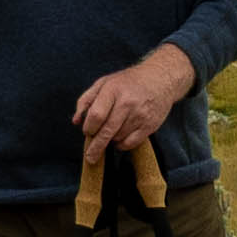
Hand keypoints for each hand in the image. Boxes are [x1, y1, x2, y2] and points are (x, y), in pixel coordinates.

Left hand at [71, 43, 196, 154]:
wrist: (160, 79)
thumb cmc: (128, 81)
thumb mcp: (104, 83)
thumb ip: (86, 100)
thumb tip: (76, 121)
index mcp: (113, 90)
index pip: (96, 115)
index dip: (89, 128)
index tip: (87, 131)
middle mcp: (127, 103)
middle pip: (107, 131)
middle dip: (95, 147)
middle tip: (89, 157)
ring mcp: (140, 115)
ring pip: (118, 138)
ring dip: (110, 141)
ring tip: (111, 132)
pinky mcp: (149, 125)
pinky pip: (131, 143)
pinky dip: (122, 145)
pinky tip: (120, 138)